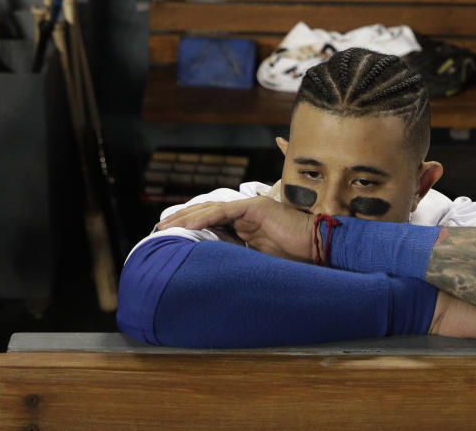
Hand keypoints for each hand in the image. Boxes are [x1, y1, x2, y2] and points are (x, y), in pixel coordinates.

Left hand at [158, 196, 316, 261]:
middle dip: (182, 218)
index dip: (192, 226)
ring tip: (168, 225)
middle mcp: (246, 213)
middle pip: (207, 212)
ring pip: (211, 209)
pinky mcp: (255, 207)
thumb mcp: (258, 260)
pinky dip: (205, 217)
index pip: (212, 222)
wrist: (316, 248)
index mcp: (246, 225)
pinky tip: (189, 224)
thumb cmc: (293, 258)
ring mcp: (250, 208)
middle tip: (160, 227)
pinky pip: (224, 211)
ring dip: (188, 217)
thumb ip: (238, 257)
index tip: (172, 235)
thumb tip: (213, 269)